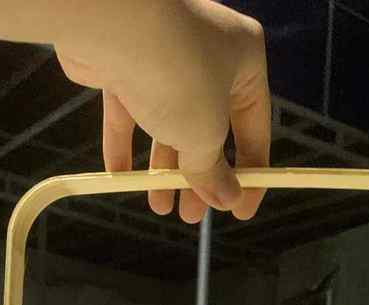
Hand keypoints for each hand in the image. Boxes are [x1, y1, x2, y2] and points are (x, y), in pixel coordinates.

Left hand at [56, 0, 270, 222]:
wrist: (112, 25)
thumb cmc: (176, 73)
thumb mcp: (205, 135)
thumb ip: (213, 172)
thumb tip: (226, 199)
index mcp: (244, 60)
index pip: (255, 127)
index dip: (249, 174)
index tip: (240, 210)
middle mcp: (207, 52)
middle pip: (209, 129)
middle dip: (199, 177)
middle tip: (191, 216)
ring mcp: (164, 56)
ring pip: (169, 123)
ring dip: (164, 169)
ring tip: (159, 207)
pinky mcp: (124, 63)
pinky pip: (130, 111)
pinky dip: (127, 144)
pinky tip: (121, 177)